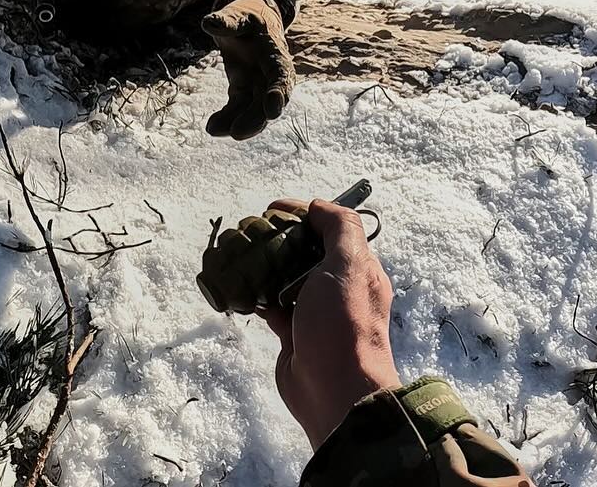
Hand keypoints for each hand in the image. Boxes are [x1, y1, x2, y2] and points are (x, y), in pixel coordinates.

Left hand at [201, 0, 294, 139]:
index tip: (272, 111)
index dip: (278, 93)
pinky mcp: (244, 89)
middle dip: (255, 119)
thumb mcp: (238, 14)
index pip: (280, 75)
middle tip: (237, 133)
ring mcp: (258, 84)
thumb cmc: (247, 15)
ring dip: (239, 124)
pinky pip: (238, 108)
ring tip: (214, 130)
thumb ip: (227, 21)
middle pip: (268, 101)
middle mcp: (270, 73)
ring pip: (253, 110)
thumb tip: (209, 23)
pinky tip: (212, 127)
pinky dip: (227, 118)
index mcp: (274, 53)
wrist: (250, 20)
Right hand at [258, 198, 400, 447]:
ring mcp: (313, 310)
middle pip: (304, 251)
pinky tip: (239, 287)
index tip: (272, 209)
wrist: (334, 391)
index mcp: (357, 268)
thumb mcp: (350, 265)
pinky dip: (255, 295)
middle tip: (250, 232)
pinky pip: (270, 304)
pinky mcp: (292, 332)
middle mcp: (338, 286)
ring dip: (263, 266)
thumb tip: (318, 205)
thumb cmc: (344, 323)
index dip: (302, 214)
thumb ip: (339, 228)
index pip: (329, 228)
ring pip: (284, 277)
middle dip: (278, 239)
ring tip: (238, 255)